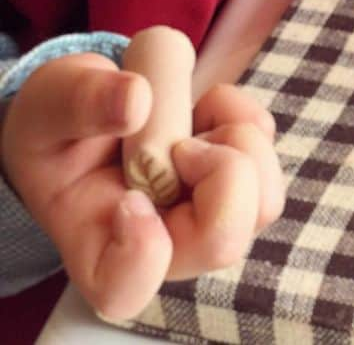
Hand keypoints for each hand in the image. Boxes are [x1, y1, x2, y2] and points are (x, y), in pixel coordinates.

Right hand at [0, 51, 284, 320]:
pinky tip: (206, 105)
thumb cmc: (59, 119)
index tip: (129, 197)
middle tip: (181, 143)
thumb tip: (134, 101)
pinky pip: (264, 153)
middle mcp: (158, 240)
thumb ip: (81, 102)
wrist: (88, 104)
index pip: (124, 289)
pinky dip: (243, 116)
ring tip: (196, 115)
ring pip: (262, 203)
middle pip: (220, 243)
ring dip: (239, 141)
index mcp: (93, 243)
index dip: (142, 251)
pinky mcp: (232, 177)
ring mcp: (201, 212)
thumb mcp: (51, 101)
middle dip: (219, 174)